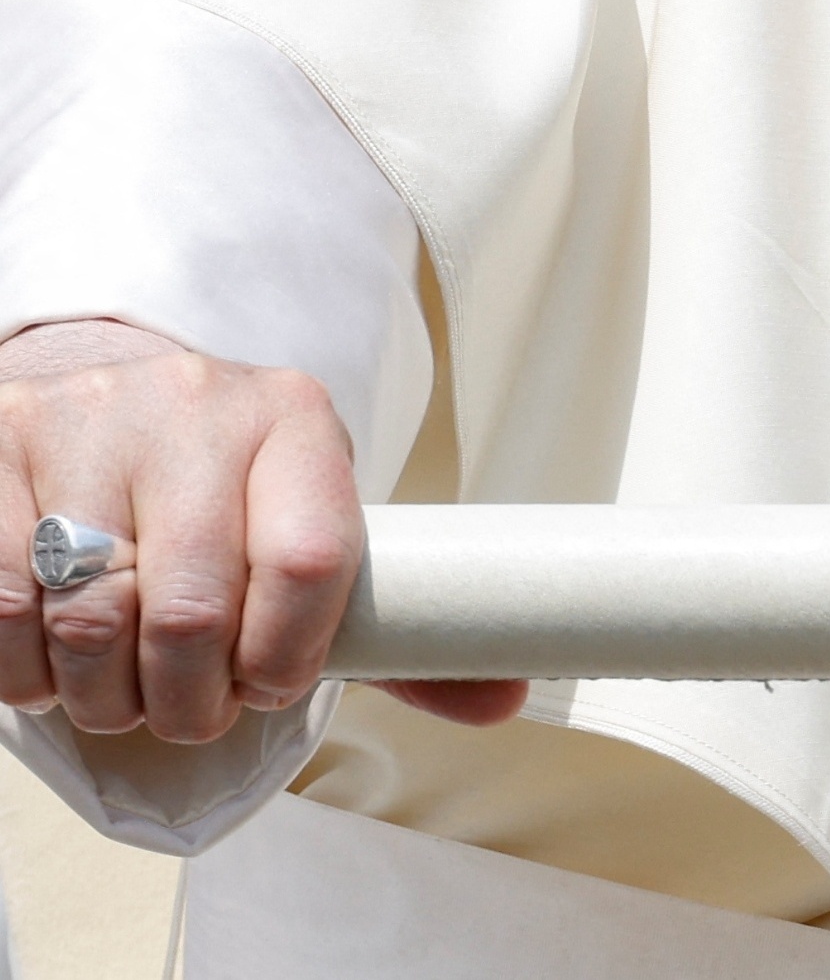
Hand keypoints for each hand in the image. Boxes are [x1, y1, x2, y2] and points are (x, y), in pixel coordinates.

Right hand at [0, 322, 523, 739]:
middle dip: (189, 701)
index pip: (313, 560)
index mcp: (296, 421)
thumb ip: (399, 629)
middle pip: (193, 610)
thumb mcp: (313, 528)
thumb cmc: (224, 491)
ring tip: (123, 690)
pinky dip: (25, 670)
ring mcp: (87, 420)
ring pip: (88, 617)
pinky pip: (0, 607)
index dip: (287, 657)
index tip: (270, 686)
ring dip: (104, 696)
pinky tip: (53, 660)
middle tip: (189, 709)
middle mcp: (195, 406)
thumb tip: (505, 699)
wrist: (114, 393)